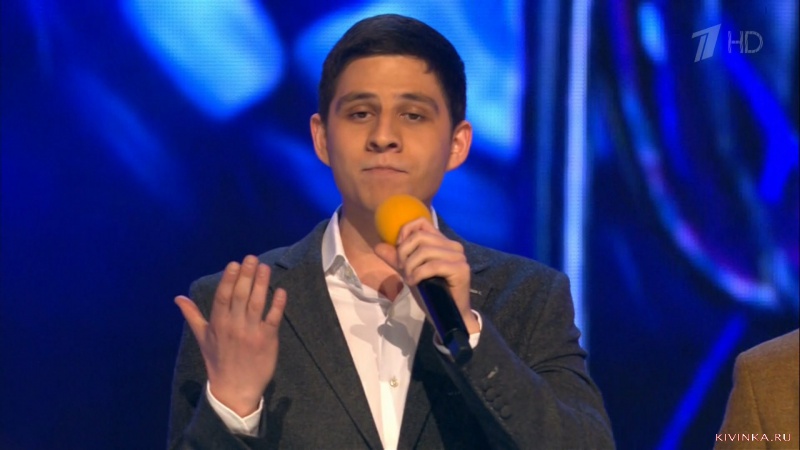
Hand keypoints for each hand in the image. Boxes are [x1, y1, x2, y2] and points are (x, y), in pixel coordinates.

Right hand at [175, 255, 286, 416]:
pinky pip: (273, 318)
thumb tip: (178, 298)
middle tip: (251, 258)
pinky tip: (280, 290)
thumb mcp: (202, 338)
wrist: (234, 389)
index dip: (229, 279)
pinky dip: (277, 304)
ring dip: (261, 283)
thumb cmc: (218, 361)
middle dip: (246, 275)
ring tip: (264, 267)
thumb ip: (192, 315)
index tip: (234, 263)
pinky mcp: (267, 340)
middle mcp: (234, 326)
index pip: (223, 297)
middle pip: (240, 295)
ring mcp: (251, 332)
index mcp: (217, 324)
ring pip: (257, 303)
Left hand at [374, 218, 478, 332]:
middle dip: (404, 253)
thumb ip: (396, 259)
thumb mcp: (409, 272)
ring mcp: (458, 257)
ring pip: (424, 251)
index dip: (405, 232)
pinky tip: (414, 282)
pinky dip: (418, 274)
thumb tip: (378, 246)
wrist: (447, 315)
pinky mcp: (461, 269)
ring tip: (409, 279)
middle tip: (403, 270)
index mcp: (442, 242)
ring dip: (410, 266)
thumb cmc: (430, 293)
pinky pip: (432, 266)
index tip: (399, 250)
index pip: (421, 222)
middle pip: (419, 237)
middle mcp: (453, 246)